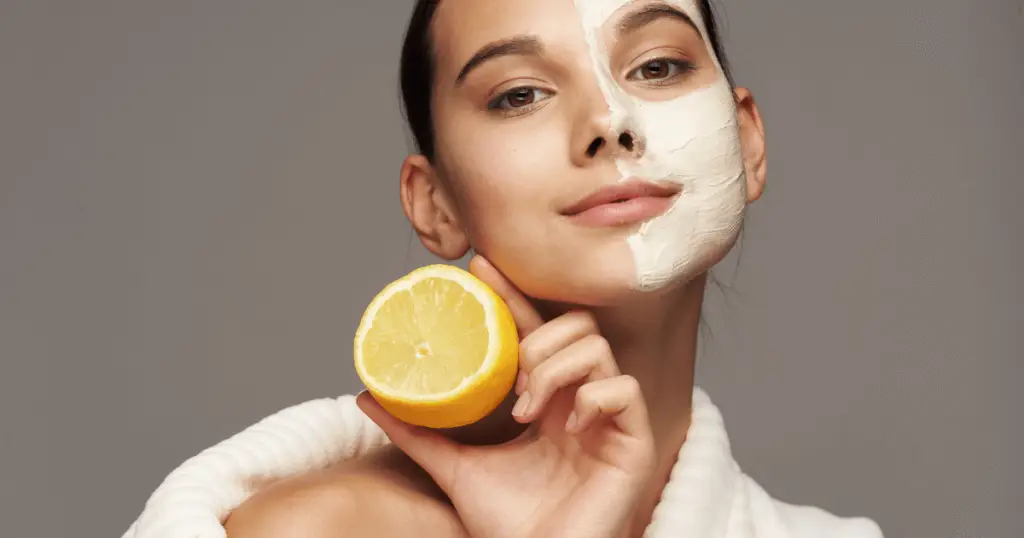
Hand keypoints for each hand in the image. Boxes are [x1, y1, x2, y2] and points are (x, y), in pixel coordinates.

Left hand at [357, 255, 655, 537]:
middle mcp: (582, 398)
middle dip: (538, 342)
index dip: (512, 295)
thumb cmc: (508, 523)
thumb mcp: (454, 467)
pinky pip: (624, 390)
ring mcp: (609, 418)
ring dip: (555, 370)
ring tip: (527, 411)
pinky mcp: (634, 442)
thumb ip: (417, 431)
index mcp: (549, 396)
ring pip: (598, 349)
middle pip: (576, 325)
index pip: (535, 328)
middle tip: (511, 384)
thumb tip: (365, 396)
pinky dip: (592, 399)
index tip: (479, 268)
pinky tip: (566, 428)